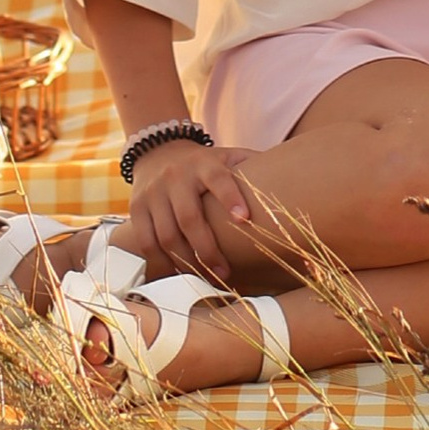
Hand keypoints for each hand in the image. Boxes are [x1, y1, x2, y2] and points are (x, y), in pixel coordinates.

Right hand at [122, 137, 257, 282]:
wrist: (158, 151)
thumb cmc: (203, 163)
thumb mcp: (226, 156)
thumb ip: (251, 165)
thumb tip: (292, 174)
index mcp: (204, 164)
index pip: (218, 179)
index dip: (230, 197)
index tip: (244, 219)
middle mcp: (176, 177)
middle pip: (190, 217)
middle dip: (207, 249)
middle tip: (225, 272)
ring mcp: (154, 193)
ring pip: (166, 235)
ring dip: (186, 262)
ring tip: (205, 278)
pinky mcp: (136, 208)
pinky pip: (146, 242)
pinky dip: (161, 262)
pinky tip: (177, 274)